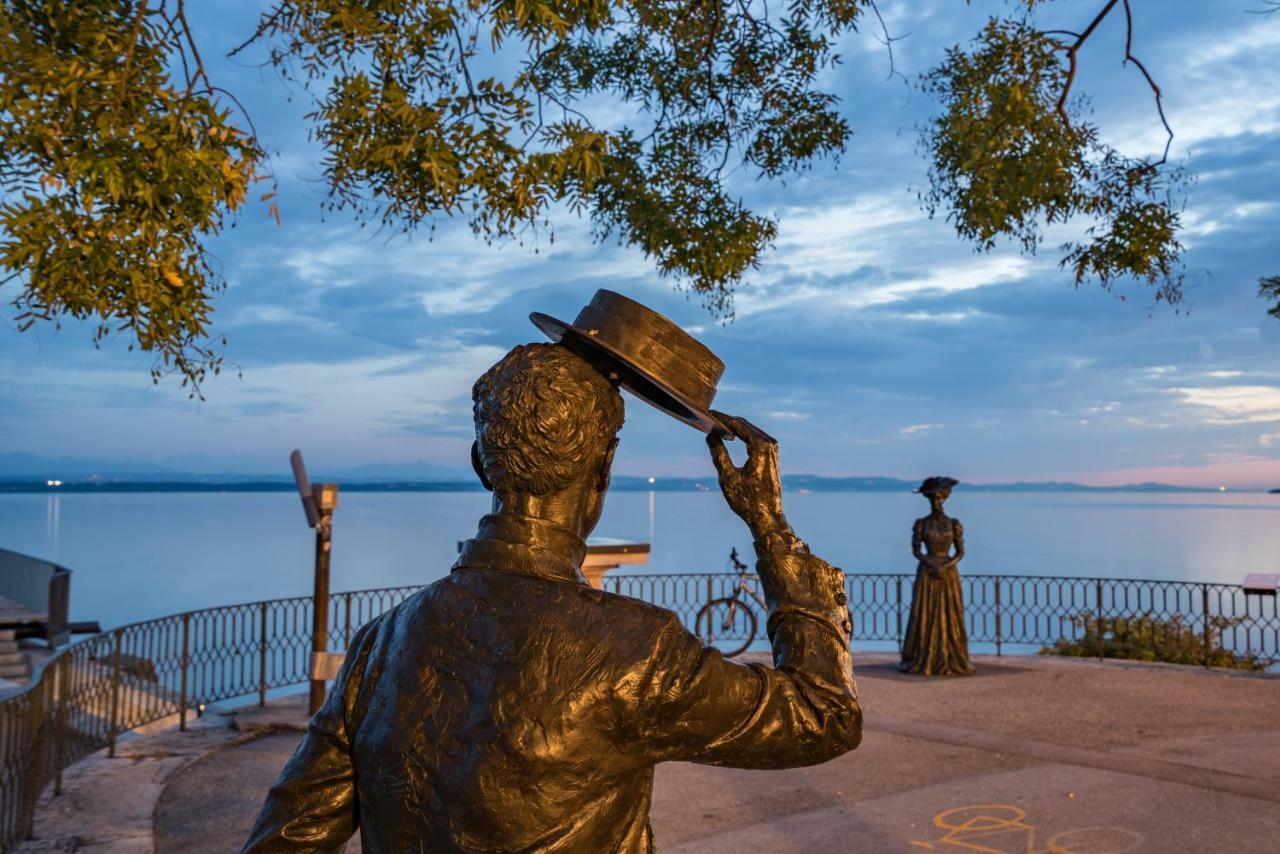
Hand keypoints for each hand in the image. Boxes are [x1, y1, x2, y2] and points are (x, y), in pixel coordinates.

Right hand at [706, 411, 789, 539]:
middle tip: (709, 418)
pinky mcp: (773, 456)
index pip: (739, 425)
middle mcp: (770, 444)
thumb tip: (710, 436)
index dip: (722, 418)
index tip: (708, 413)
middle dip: (727, 421)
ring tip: (715, 425)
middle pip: (745, 425)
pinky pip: (755, 439)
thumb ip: (718, 454)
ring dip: (734, 428)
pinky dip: (742, 436)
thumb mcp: (728, 477)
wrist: (767, 517)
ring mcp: (774, 450)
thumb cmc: (747, 500)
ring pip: (750, 431)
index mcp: (761, 446)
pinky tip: (729, 437)